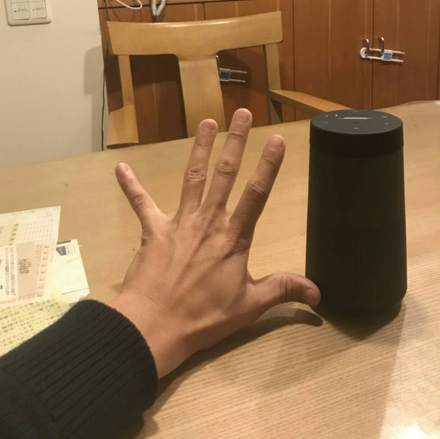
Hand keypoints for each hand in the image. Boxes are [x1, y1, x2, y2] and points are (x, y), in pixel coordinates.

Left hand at [109, 109, 320, 377]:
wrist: (155, 325)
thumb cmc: (204, 317)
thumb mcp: (249, 306)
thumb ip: (282, 290)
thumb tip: (319, 291)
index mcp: (234, 237)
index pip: (256, 194)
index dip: (268, 165)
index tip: (276, 138)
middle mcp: (209, 221)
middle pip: (225, 174)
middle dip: (235, 142)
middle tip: (242, 113)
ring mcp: (180, 222)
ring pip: (193, 177)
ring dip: (200, 148)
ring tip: (207, 122)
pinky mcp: (154, 229)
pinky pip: (141, 203)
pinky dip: (131, 186)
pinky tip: (120, 168)